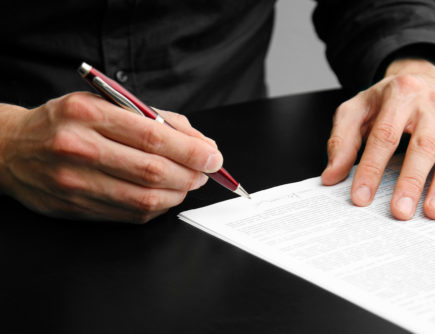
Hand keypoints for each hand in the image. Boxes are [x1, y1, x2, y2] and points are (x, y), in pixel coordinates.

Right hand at [0, 92, 222, 222]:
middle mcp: (80, 148)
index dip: (191, 150)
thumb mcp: (104, 103)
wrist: (11, 149)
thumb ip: (154, 118)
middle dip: (191, 173)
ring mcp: (76, 182)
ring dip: (179, 192)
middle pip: (153, 171)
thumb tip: (199, 142)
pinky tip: (165, 194)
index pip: (154, 136)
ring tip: (189, 182)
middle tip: (206, 171)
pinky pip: (131, 214)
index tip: (213, 156)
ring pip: (145, 198)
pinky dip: (158, 206)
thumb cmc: (65, 121)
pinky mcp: (77, 207)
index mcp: (89, 114)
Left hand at [321, 59, 434, 219]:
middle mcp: (431, 105)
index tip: (361, 197)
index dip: (371, 169)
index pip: (384, 136)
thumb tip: (331, 176)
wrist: (423, 79)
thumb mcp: (356, 110)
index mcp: (399, 95)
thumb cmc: (386, 100)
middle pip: (422, 147)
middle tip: (400, 212)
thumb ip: (341, 141)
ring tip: (432, 213)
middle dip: (411, 182)